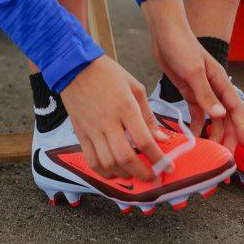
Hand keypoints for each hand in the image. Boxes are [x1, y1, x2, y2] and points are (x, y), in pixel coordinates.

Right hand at [60, 56, 168, 180]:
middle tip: (153, 176)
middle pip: (126, 158)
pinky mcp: (81, 133)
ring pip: (108, 163)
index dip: (159, 158)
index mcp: (126, 107)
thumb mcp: (135, 87)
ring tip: (134, 173)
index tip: (168, 167)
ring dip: (124, 174)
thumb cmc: (107, 74)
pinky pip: (91, 160)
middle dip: (143, 173)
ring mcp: (92, 129)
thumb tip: (161, 138)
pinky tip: (114, 171)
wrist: (74, 66)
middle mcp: (108, 121)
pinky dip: (104, 172)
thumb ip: (148, 115)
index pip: (144, 141)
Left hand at [142, 0, 243, 151]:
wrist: (165, 33)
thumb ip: (206, 94)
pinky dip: (197, 124)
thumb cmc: (182, 47)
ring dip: (212, 133)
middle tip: (225, 156)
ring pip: (212, 117)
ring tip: (209, 151)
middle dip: (227, 136)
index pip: (235, 109)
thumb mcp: (194, 71)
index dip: (241, 127)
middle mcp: (214, 88)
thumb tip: (221, 115)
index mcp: (220, 81)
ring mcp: (202, 90)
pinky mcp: (189, 91)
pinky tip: (195, 137)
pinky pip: (197, 112)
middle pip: (225, 117)